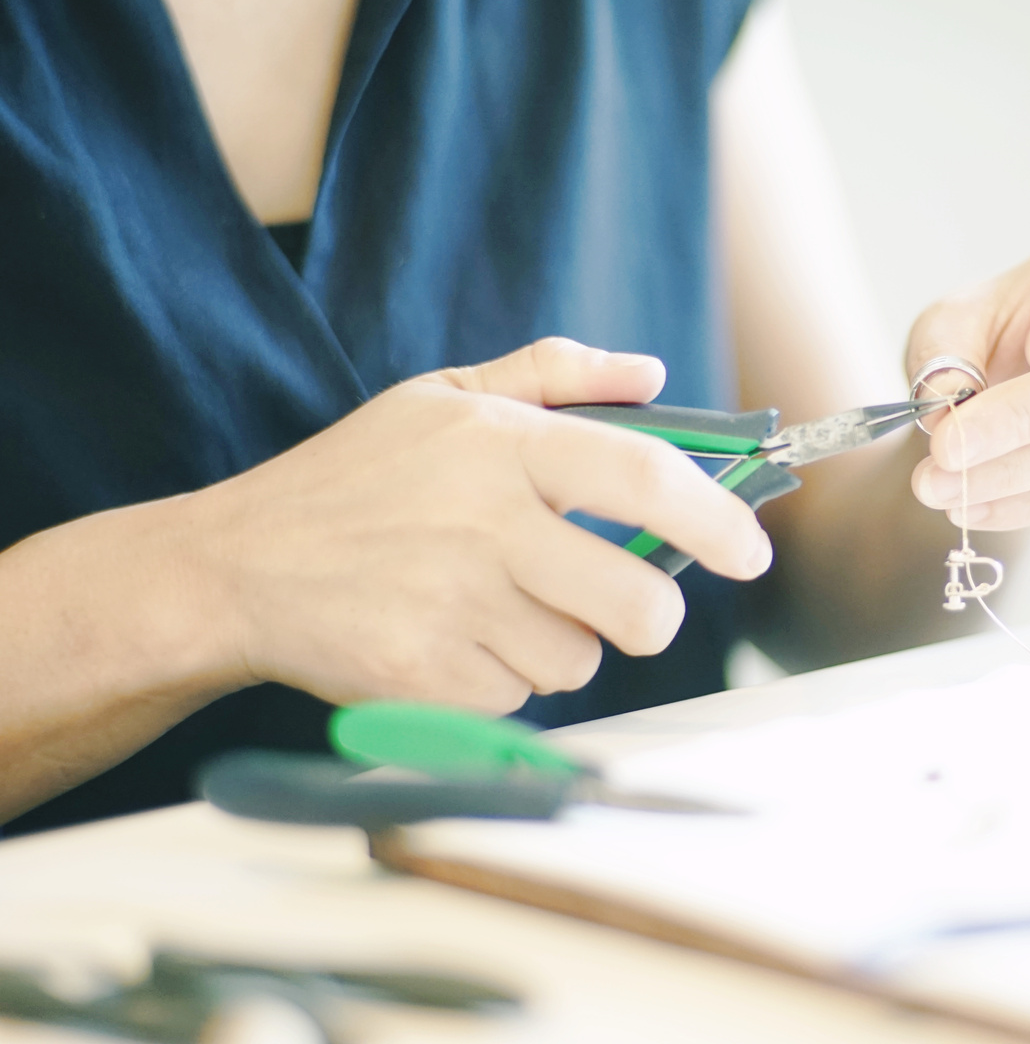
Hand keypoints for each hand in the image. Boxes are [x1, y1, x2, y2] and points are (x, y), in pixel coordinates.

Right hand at [184, 338, 771, 712]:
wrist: (235, 566)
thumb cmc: (356, 477)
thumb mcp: (442, 397)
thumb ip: (555, 375)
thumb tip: (654, 373)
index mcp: (500, 444)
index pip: (644, 476)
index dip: (716, 518)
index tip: (751, 550)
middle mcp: (484, 523)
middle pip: (635, 602)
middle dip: (651, 616)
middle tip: (631, 607)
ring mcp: (452, 606)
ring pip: (578, 659)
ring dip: (559, 644)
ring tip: (492, 605)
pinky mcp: (423, 678)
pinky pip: (517, 699)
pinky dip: (500, 680)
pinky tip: (449, 638)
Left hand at [906, 222, 1029, 529]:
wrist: (1008, 386)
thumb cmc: (997, 331)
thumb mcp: (958, 317)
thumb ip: (946, 348)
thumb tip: (944, 403)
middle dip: (1021, 419)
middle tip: (947, 444)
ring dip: (1012, 474)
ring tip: (937, 484)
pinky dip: (1025, 505)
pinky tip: (970, 505)